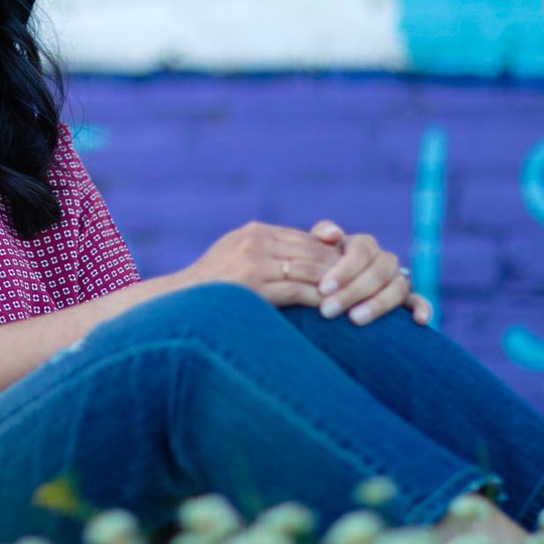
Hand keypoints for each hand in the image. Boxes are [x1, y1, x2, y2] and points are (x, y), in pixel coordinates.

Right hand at [171, 221, 345, 306]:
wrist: (178, 306)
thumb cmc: (213, 290)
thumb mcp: (240, 261)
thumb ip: (274, 254)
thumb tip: (317, 253)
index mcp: (255, 232)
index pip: (305, 240)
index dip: (330, 256)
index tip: (353, 273)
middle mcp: (255, 240)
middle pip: (312, 252)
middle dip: (339, 270)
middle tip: (364, 287)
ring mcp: (253, 259)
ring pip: (309, 270)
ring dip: (335, 286)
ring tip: (354, 300)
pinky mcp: (253, 282)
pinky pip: (297, 290)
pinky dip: (318, 300)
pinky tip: (333, 311)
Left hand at [307, 221, 429, 325]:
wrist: (324, 289)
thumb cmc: (317, 268)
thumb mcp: (314, 251)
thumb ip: (320, 237)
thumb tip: (333, 234)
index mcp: (363, 245)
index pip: (361, 251)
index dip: (344, 269)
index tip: (323, 289)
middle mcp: (383, 260)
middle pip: (379, 271)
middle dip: (353, 292)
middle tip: (327, 310)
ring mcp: (396, 279)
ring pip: (398, 287)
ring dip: (378, 304)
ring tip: (354, 319)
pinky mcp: (406, 300)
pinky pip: (418, 301)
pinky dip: (422, 308)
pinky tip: (419, 321)